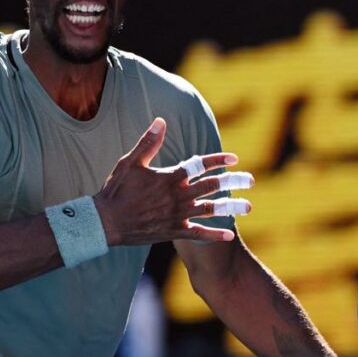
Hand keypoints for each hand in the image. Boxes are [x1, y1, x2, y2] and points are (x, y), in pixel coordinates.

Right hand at [93, 117, 250, 245]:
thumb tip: (161, 121)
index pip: (201, 165)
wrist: (106, 222)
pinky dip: (215, 234)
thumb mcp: (130, 162)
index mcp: (170, 177)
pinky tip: (230, 235)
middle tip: (251, 180)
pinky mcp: (174, 231)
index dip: (218, 161)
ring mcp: (178, 215)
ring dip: (232, 207)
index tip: (234, 159)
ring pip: (212, 209)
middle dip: (234, 182)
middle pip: (213, 186)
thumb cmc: (117, 190)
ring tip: (249, 206)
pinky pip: (199, 234)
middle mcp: (179, 196)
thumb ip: (149, 142)